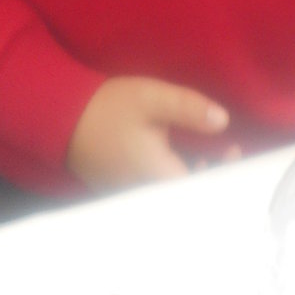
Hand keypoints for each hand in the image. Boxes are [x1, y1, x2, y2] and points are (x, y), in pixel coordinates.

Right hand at [67, 76, 229, 189]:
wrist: (61, 118)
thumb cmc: (108, 107)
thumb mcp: (151, 97)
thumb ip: (188, 108)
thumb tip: (223, 121)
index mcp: (157, 176)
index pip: (201, 190)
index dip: (223, 175)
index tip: (234, 152)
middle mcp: (146, 195)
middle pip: (188, 197)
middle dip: (210, 177)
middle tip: (227, 154)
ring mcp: (132, 197)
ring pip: (172, 196)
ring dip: (193, 179)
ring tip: (208, 157)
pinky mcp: (123, 192)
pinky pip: (157, 193)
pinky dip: (174, 180)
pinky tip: (184, 163)